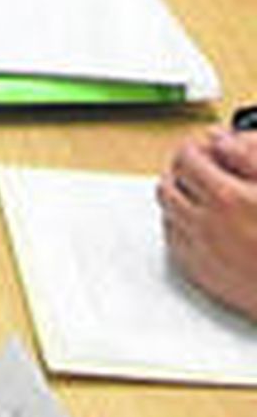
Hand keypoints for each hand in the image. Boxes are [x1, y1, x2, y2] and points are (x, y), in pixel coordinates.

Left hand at [158, 130, 256, 321]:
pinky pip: (174, 244)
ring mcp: (202, 252)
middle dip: (180, 173)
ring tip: (198, 195)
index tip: (203, 149)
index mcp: (227, 199)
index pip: (186, 159)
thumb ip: (249, 155)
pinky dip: (180, 228)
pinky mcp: (204, 276)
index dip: (194, 148)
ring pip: (167, 214)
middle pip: (168, 186)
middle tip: (197, 169)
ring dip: (177, 199)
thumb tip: (221, 140)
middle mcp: (206, 225)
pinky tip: (200, 224)